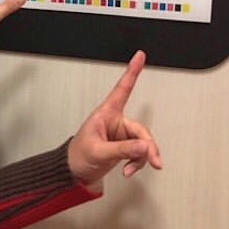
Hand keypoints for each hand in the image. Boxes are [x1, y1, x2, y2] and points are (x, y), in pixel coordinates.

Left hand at [67, 50, 161, 186]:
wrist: (74, 172)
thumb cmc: (78, 156)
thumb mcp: (99, 151)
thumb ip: (123, 150)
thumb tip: (145, 147)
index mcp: (106, 113)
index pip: (122, 89)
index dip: (131, 72)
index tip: (139, 55)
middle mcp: (116, 121)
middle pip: (141, 130)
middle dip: (148, 147)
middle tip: (154, 161)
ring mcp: (121, 135)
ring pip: (143, 143)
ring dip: (142, 158)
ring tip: (130, 170)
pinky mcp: (124, 147)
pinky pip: (140, 153)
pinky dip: (137, 163)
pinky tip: (128, 170)